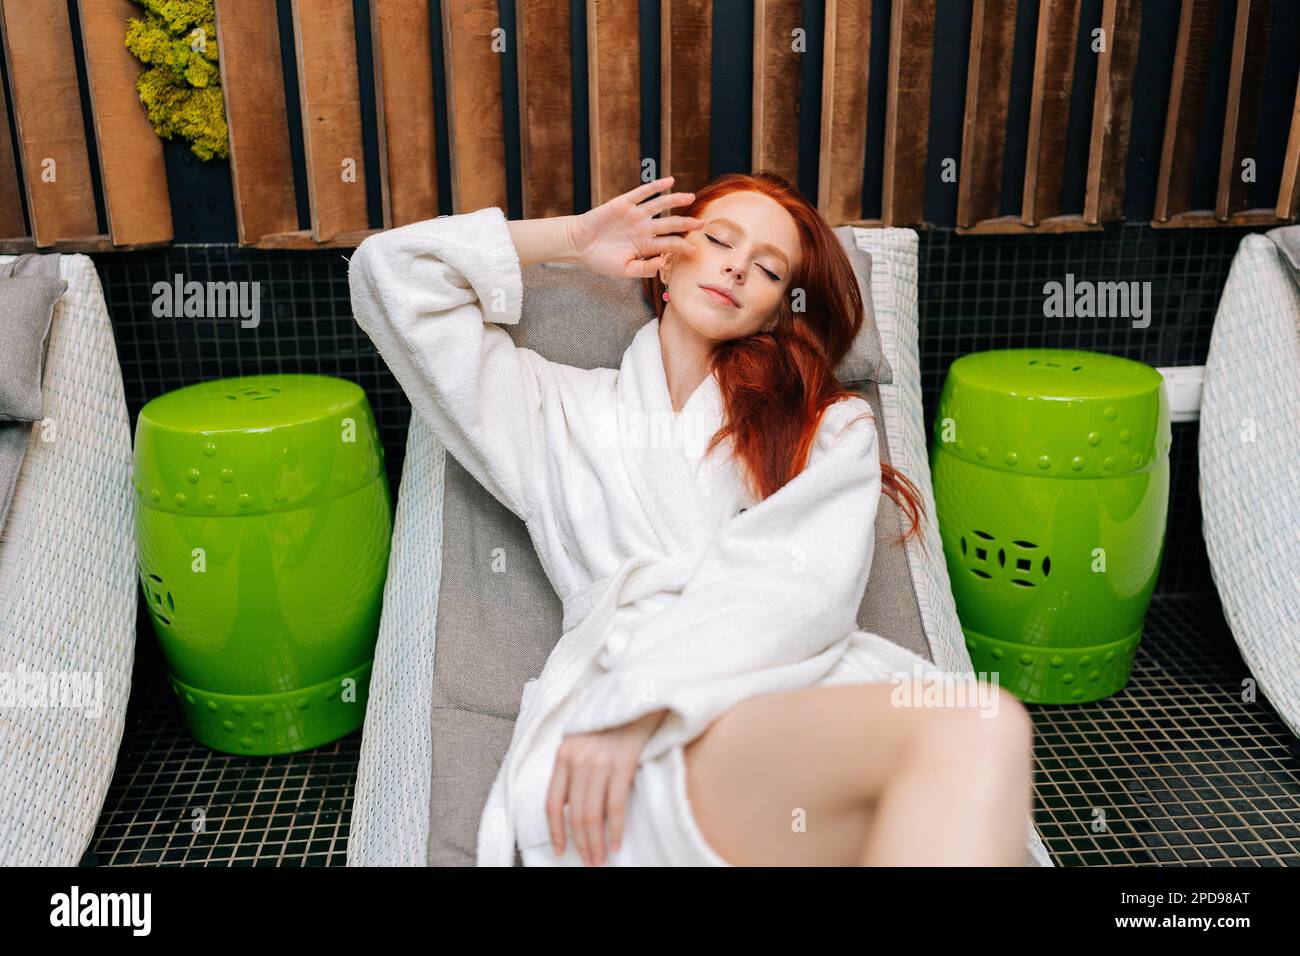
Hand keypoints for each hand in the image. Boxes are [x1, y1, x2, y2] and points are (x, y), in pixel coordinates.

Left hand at [546, 708, 668, 864]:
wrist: (636, 696)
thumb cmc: (610, 720)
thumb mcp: (582, 740)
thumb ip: (573, 768)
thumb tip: (572, 805)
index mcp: (563, 755)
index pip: (553, 802)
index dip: (555, 831)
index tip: (560, 850)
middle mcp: (578, 760)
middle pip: (575, 814)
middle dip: (582, 843)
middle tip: (589, 861)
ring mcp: (600, 762)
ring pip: (592, 814)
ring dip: (597, 842)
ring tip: (600, 858)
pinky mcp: (622, 763)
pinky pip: (615, 805)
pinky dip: (616, 829)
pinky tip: (616, 842)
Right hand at [567, 176, 704, 279]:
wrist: (579, 245)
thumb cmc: (601, 260)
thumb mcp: (623, 270)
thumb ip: (644, 269)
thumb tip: (662, 262)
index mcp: (646, 246)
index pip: (669, 245)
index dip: (682, 247)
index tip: (695, 250)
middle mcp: (644, 229)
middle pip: (670, 224)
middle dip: (686, 223)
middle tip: (702, 223)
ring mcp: (635, 215)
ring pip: (660, 205)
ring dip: (675, 200)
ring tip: (690, 196)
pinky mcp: (624, 204)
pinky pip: (643, 193)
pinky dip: (655, 186)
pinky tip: (669, 181)